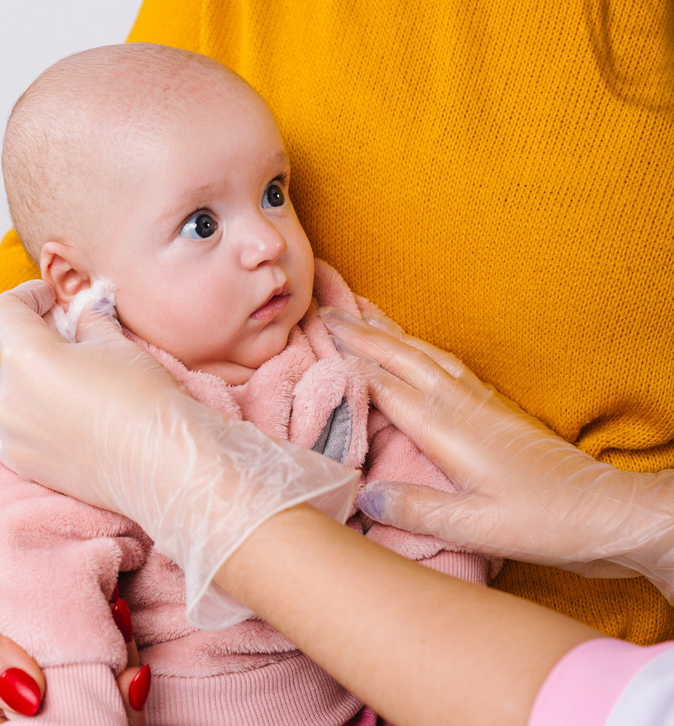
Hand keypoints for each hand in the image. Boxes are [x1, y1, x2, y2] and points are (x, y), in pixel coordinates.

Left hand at [0, 280, 358, 627]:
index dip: (26, 295)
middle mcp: (6, 396)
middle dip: (36, 341)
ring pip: (7, 392)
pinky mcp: (22, 464)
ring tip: (70, 381)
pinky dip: (28, 414)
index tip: (48, 298)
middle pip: (8, 353)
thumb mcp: (113, 343)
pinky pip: (10, 429)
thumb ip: (87, 323)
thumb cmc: (142, 398)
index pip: (4, 311)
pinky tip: (62, 415)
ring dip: (29, 380)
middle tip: (71, 339)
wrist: (160, 462)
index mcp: (24, 356)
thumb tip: (80, 315)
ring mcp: (10, 435)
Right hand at [0, 511, 149, 723]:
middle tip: (118, 642)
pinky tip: (113, 610)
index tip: (102, 682)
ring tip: (114, 614)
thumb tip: (30, 698)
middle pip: (70, 724)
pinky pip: (98, 666)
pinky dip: (115, 644)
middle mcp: (6, 713)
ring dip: (115, 663)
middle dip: (104, 693)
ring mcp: (37, 687)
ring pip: (94, 700)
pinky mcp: (59, 659)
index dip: (70, 721)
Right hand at [320, 306, 673, 598]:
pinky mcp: (497, 410)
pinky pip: (446, 364)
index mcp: (450, 429)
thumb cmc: (546, 522)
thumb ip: (419, 510)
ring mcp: (482, 403)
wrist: (609, 512)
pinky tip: (414, 348)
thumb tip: (364, 495)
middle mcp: (463, 406)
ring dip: (389, 332)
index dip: (348, 358)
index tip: (315, 334)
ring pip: (424, 354)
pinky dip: (419, 347)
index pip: (386, 384)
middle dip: (361, 332)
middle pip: (402, 356)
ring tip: (359, 314)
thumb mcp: (477, 527)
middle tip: (324, 311)